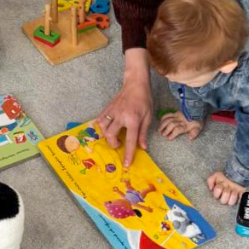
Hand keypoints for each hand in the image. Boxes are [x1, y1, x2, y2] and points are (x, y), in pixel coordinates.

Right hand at [98, 48, 152, 166]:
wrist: (135, 84)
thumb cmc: (144, 100)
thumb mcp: (148, 117)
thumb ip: (143, 133)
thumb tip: (142, 147)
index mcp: (133, 119)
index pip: (130, 140)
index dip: (128, 154)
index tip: (125, 164)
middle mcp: (121, 116)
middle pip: (111, 135)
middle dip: (113, 144)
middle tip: (119, 143)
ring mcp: (112, 111)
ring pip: (103, 128)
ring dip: (107, 135)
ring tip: (114, 135)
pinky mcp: (107, 108)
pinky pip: (100, 120)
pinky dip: (102, 126)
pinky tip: (108, 127)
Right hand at [159, 112, 201, 140]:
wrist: (197, 111)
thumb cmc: (197, 121)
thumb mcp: (199, 128)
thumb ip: (195, 133)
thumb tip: (190, 138)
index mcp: (186, 125)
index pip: (178, 129)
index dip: (173, 134)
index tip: (169, 138)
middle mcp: (180, 120)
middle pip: (171, 124)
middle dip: (166, 130)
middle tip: (163, 135)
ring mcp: (177, 116)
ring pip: (168, 119)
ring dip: (163, 125)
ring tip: (159, 130)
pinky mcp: (175, 113)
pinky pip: (167, 114)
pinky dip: (163, 118)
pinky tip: (160, 123)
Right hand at [207, 171, 244, 205]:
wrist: (236, 175)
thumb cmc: (225, 176)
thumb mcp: (216, 175)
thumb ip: (210, 180)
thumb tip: (211, 188)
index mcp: (218, 193)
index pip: (216, 195)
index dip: (218, 190)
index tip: (221, 185)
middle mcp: (224, 197)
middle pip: (223, 201)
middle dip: (226, 193)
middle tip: (228, 187)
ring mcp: (232, 198)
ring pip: (230, 203)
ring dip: (233, 195)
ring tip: (234, 190)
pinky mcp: (240, 198)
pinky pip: (240, 201)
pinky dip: (240, 196)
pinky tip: (239, 192)